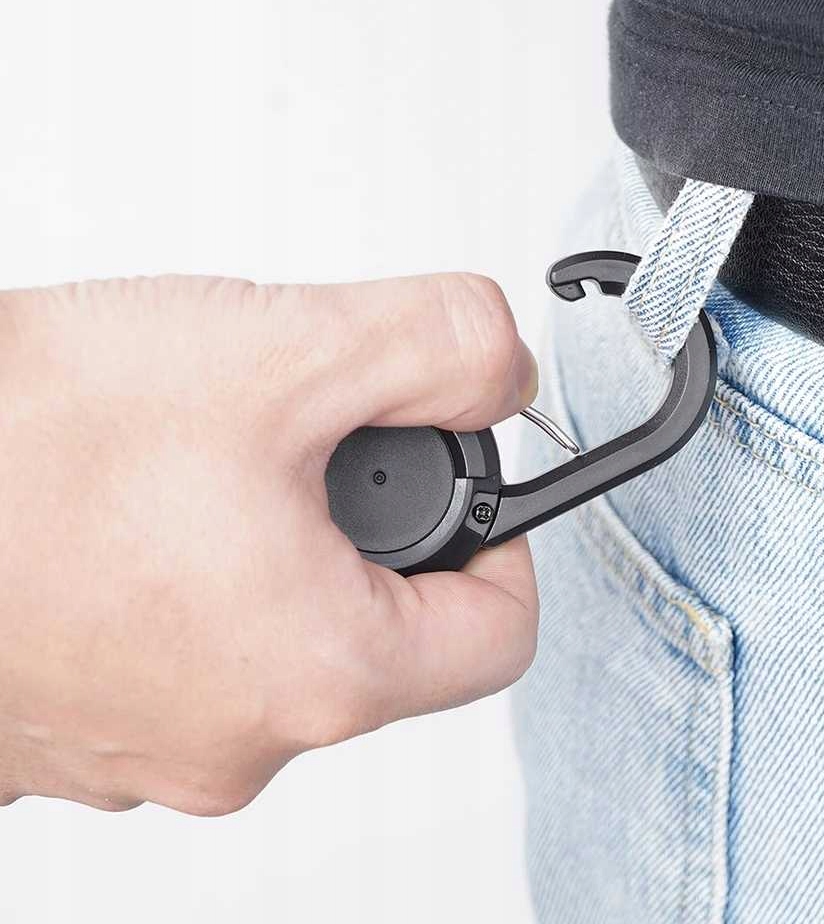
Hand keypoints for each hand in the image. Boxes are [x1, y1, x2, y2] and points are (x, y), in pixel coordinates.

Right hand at [0, 272, 538, 813]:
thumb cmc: (22, 444)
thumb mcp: (280, 351)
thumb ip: (437, 347)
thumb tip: (502, 365)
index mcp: (321, 671)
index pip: (496, 636)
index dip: (504, 545)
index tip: (472, 483)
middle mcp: (240, 740)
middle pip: (388, 633)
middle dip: (376, 526)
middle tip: (321, 446)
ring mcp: (152, 748)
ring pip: (281, 635)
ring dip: (276, 544)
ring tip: (211, 468)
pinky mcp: (83, 724)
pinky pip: (189, 648)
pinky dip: (194, 575)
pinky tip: (140, 511)